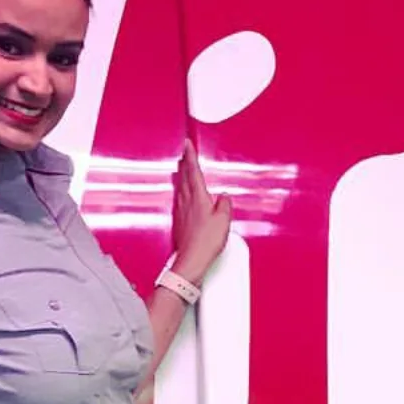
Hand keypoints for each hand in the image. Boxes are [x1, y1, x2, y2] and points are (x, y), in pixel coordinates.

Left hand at [169, 138, 232, 283]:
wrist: (191, 259)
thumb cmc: (206, 242)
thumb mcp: (223, 221)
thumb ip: (224, 205)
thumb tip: (224, 198)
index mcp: (198, 197)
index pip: (193, 171)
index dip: (191, 156)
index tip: (188, 144)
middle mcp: (186, 201)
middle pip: (184, 176)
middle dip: (185, 163)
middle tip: (185, 153)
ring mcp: (181, 210)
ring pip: (181, 186)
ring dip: (182, 175)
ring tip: (182, 168)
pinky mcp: (179, 220)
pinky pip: (180, 198)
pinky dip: (182, 190)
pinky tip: (183, 193)